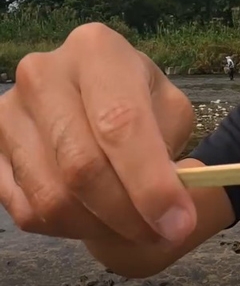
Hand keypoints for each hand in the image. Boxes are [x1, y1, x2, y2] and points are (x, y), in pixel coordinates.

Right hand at [0, 23, 197, 245]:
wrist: (95, 97)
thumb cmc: (139, 102)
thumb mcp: (171, 111)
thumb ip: (171, 153)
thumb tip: (171, 209)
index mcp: (97, 51)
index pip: (120, 124)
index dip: (150, 183)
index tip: (177, 222)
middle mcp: (42, 73)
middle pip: (81, 166)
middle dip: (128, 214)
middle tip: (162, 233)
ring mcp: (7, 112)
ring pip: (51, 197)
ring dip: (101, 228)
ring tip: (134, 227)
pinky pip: (27, 211)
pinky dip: (70, 228)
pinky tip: (97, 217)